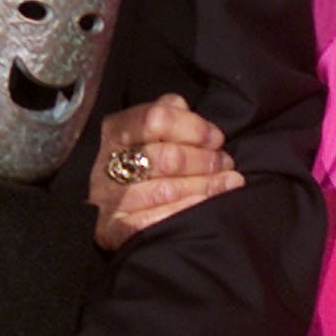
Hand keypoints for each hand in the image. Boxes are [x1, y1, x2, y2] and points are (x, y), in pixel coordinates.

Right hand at [88, 93, 243, 250]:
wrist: (117, 208)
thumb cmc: (145, 162)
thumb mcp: (151, 131)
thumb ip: (167, 113)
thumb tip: (182, 108)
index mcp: (117, 130)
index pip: (156, 119)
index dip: (193, 128)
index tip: (217, 139)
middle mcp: (107, 162)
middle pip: (165, 157)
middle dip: (204, 161)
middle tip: (226, 163)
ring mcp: (109, 197)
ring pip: (165, 191)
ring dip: (205, 186)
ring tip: (228, 183)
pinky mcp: (113, 228)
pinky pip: (155, 221)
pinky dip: (186, 210)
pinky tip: (207, 205)